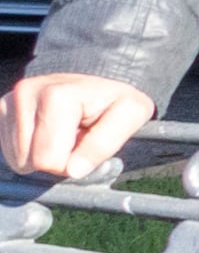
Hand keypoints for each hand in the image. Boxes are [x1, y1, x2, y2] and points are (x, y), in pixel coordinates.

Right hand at [2, 69, 153, 178]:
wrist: (95, 82)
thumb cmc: (113, 100)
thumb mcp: (131, 114)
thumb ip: (105, 143)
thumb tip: (73, 170)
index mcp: (56, 96)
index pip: (48, 160)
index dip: (70, 163)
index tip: (85, 143)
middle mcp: (25, 94)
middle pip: (28, 161)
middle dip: (54, 160)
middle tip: (74, 139)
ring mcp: (8, 101)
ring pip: (16, 159)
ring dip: (40, 155)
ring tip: (61, 134)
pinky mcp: (0, 110)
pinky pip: (7, 151)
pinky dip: (28, 149)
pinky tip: (45, 133)